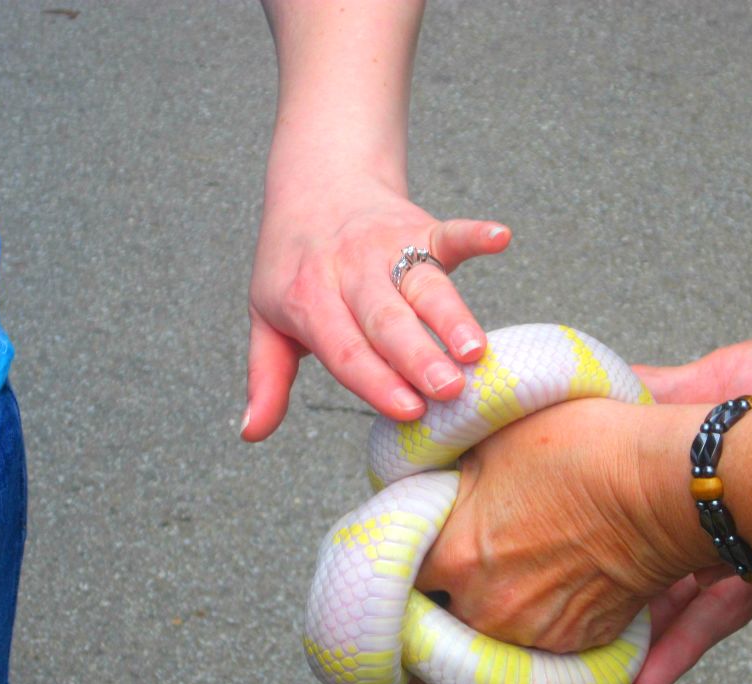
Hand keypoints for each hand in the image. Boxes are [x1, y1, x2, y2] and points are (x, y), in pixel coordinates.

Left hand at [243, 174, 509, 440]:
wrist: (316, 182)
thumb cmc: (294, 265)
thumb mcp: (266, 318)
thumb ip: (266, 378)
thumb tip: (252, 433)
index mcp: (310, 300)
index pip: (345, 349)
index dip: (375, 379)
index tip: (407, 410)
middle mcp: (350, 273)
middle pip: (386, 320)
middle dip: (418, 356)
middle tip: (448, 390)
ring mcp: (388, 248)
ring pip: (422, 285)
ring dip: (452, 316)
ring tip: (476, 350)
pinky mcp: (420, 227)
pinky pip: (448, 232)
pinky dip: (474, 234)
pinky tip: (500, 238)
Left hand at [396, 398, 678, 683]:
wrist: (669, 485)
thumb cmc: (586, 447)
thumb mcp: (496, 441)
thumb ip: (447, 474)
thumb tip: (421, 482)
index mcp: (455, 556)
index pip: (393, 584)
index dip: (391, 576)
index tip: (391, 576)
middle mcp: (486, 607)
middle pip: (434, 625)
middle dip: (429, 612)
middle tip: (426, 608)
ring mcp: (532, 633)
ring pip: (483, 641)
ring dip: (479, 624)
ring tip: (488, 597)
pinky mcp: (577, 644)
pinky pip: (535, 647)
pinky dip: (530, 630)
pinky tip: (534, 601)